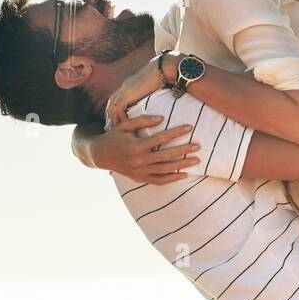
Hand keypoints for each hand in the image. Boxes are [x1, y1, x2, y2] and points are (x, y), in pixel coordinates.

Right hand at [75, 116, 199, 182]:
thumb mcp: (125, 125)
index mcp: (136, 146)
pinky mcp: (140, 178)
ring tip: (196, 161)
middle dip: (184, 150)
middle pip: (167, 156)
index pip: (161, 138)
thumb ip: (143, 121)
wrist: (100, 155)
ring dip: (182, 165)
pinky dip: (172, 179)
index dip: (176, 132)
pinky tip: (183, 175)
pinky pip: (159, 181)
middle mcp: (139, 161)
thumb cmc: (114, 136)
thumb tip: (162, 118)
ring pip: (165, 170)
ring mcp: (140, 171)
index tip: (189, 127)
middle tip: (198, 146)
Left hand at [103, 57, 170, 130]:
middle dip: (110, 116)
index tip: (114, 120)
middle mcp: (124, 87)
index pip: (116, 99)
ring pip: (113, 108)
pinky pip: (119, 109)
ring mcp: (125, 90)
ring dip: (113, 120)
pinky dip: (120, 118)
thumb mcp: (152, 87)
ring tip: (114, 131)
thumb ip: (148, 94)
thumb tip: (154, 101)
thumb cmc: (162, 76)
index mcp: (128, 85)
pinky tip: (122, 127)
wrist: (162, 69)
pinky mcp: (128, 94)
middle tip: (110, 128)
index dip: (114, 110)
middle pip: (111, 104)